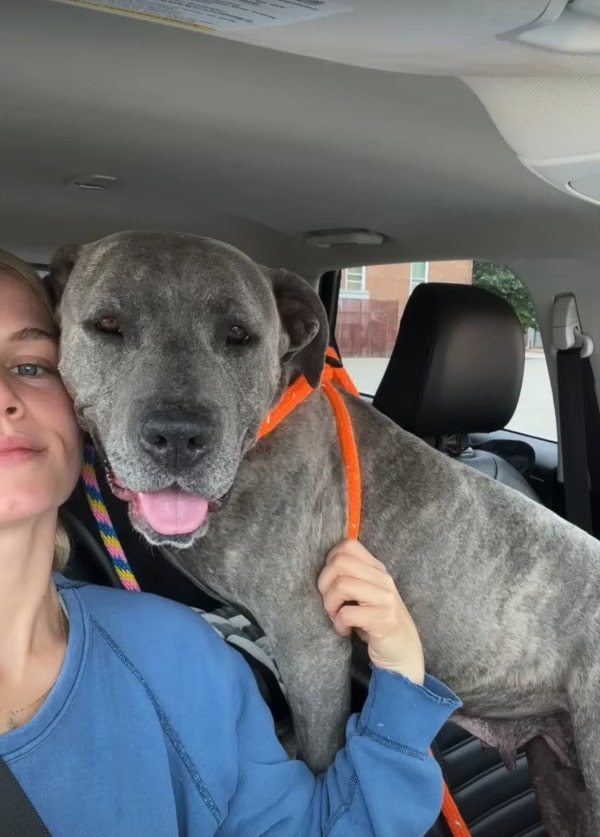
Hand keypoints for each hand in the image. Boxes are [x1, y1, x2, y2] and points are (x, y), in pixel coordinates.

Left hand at [317, 539, 424, 684]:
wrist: (404, 653)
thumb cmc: (378, 623)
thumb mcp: (367, 594)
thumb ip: (352, 577)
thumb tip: (322, 567)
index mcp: (376, 569)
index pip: (348, 545)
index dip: (329, 561)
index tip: (330, 582)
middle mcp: (382, 579)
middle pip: (340, 562)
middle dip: (324, 583)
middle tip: (330, 602)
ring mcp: (385, 598)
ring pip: (342, 585)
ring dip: (330, 605)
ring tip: (336, 617)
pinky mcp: (383, 619)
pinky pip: (347, 613)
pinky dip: (339, 624)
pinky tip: (345, 630)